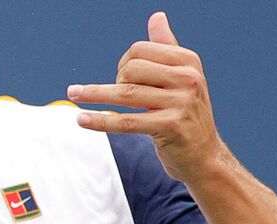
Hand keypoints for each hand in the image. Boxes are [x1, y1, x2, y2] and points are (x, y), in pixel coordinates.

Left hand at [68, 12, 228, 181]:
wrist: (203, 154)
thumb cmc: (185, 112)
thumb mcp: (181, 76)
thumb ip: (166, 46)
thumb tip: (156, 16)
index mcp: (188, 61)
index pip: (140, 50)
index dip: (123, 62)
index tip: (122, 78)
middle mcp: (188, 78)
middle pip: (130, 68)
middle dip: (115, 80)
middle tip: (117, 96)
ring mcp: (180, 102)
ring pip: (124, 94)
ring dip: (94, 94)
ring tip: (73, 94)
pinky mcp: (170, 126)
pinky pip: (125, 121)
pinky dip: (100, 121)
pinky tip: (81, 120)